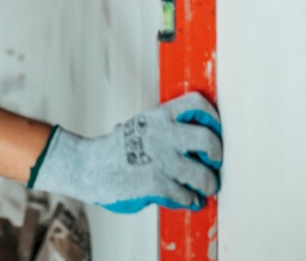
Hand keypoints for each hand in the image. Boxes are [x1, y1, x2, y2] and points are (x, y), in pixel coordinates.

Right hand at [29, 92, 221, 212]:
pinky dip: (190, 200)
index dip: (212, 117)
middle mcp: (163, 135)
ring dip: (208, 184)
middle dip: (217, 153)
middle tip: (214, 160)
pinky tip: (188, 199)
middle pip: (208, 140)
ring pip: (203, 175)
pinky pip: (186, 196)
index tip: (214, 129)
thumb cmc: (114, 148)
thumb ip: (162, 128)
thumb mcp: (139, 126)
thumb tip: (190, 138)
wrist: (88, 167)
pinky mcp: (156, 185)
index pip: (196, 104)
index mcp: (158, 116)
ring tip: (206, 188)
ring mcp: (161, 161)